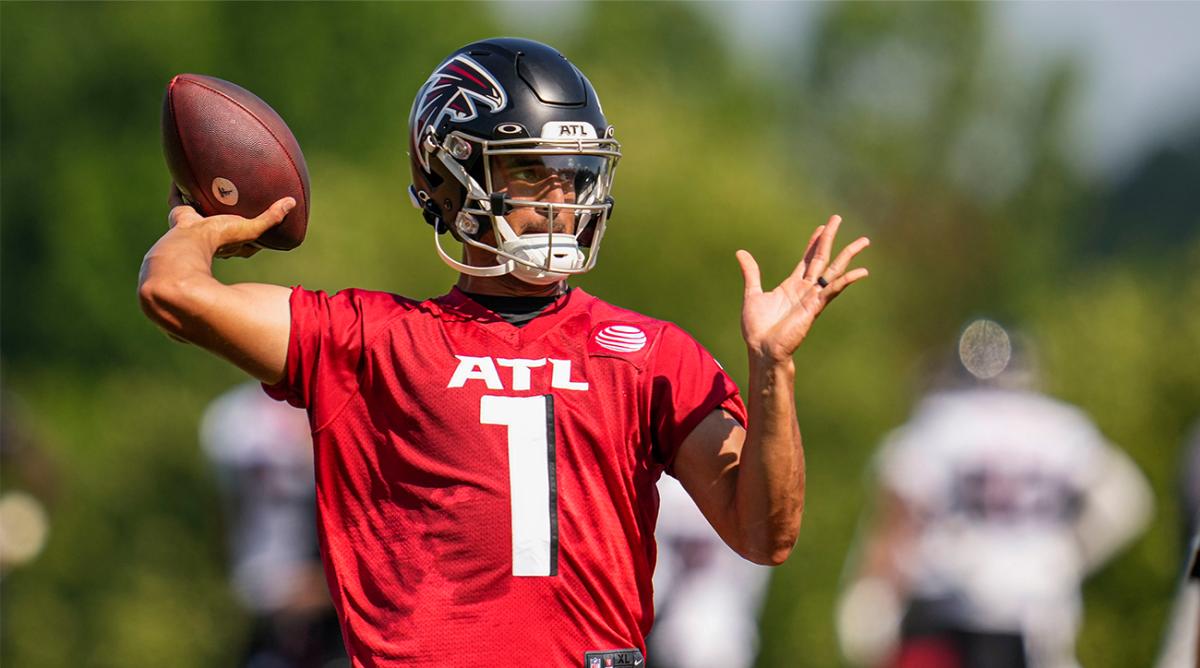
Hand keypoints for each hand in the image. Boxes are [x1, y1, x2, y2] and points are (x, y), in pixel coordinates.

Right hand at [167, 184, 293, 258]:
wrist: (190, 241)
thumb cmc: (221, 238)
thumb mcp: (252, 229)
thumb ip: (271, 218)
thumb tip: (291, 202)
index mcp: (230, 242)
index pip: (245, 234)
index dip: (253, 224)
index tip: (261, 214)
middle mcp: (211, 233)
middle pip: (221, 217)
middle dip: (227, 208)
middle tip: (235, 194)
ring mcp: (194, 223)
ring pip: (199, 206)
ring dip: (204, 196)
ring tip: (211, 181)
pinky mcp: (180, 214)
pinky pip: (179, 197)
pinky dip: (181, 187)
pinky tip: (184, 173)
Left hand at [736, 215, 869, 361]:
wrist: (761, 349)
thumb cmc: (758, 328)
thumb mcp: (752, 294)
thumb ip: (751, 273)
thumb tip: (741, 253)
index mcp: (792, 285)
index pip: (807, 259)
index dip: (814, 242)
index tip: (822, 227)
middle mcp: (805, 289)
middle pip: (822, 258)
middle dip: (829, 238)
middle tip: (837, 218)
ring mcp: (812, 297)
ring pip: (833, 271)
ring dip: (847, 255)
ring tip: (863, 241)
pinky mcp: (815, 307)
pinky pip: (833, 290)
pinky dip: (847, 280)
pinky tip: (861, 271)